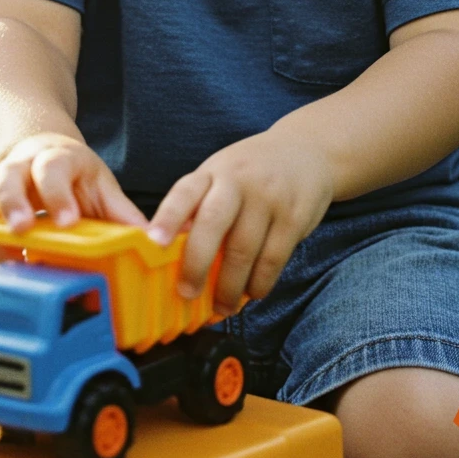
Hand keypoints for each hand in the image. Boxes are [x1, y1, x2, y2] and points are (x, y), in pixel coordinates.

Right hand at [0, 132, 148, 265]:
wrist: (39, 152)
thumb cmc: (75, 176)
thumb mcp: (101, 184)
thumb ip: (121, 212)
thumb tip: (153, 243)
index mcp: (56, 159)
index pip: (53, 169)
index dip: (58, 195)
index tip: (68, 222)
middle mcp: (21, 168)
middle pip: (8, 179)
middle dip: (13, 205)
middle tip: (23, 231)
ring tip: (4, 262)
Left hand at [145, 128, 334, 317]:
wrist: (306, 150)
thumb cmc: (251, 172)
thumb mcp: (221, 175)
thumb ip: (200, 207)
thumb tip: (171, 254)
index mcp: (212, 172)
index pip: (184, 192)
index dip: (167, 217)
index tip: (153, 243)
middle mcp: (238, 181)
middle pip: (212, 224)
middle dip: (196, 264)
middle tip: (187, 293)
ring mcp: (268, 198)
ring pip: (243, 250)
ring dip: (230, 286)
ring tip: (222, 307)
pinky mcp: (294, 217)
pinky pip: (273, 259)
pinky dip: (259, 283)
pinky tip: (251, 293)